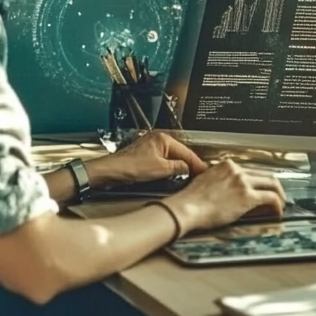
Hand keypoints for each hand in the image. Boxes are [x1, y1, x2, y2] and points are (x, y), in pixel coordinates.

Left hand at [89, 131, 206, 186]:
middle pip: (180, 153)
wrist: (111, 172)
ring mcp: (151, 147)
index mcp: (163, 138)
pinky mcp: (146, 156)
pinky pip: (164, 161)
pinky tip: (173, 176)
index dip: (197, 163)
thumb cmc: (129, 167)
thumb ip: (178, 168)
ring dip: (180, 167)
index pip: (186, 151)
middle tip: (199, 176)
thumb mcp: (160, 169)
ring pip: (172, 158)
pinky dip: (170, 168)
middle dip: (189, 165)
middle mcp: (157, 140)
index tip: (205, 172)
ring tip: (189, 177)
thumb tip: (188, 169)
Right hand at [162, 160, 285, 234]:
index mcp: (226, 165)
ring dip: (279, 195)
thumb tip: (230, 191)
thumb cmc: (190, 200)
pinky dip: (277, 205)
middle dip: (274, 186)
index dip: (259, 181)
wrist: (186, 208)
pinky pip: (271, 198)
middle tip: (277, 196)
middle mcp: (236, 170)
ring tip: (280, 205)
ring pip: (272, 183)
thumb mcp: (205, 182)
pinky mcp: (247, 196)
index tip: (262, 188)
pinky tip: (277, 212)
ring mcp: (242, 182)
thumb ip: (220, 181)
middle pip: (265, 174)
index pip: (250, 170)